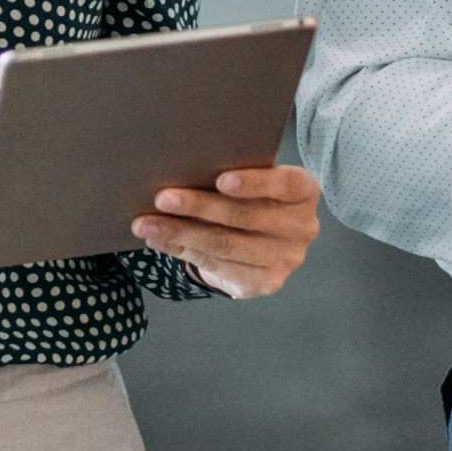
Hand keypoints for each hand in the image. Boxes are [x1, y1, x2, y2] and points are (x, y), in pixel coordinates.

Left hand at [132, 165, 321, 298]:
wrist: (266, 242)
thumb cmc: (254, 197)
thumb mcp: (255, 182)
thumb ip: (233, 176)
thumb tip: (181, 167)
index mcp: (304, 192)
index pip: (285, 184)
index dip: (254, 183)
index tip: (220, 180)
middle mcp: (302, 228)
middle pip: (245, 217)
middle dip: (199, 206)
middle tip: (162, 198)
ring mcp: (285, 259)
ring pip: (226, 244)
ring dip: (181, 232)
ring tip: (147, 223)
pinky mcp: (265, 283)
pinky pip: (218, 266)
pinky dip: (184, 251)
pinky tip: (160, 240)